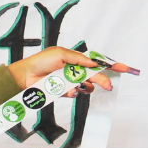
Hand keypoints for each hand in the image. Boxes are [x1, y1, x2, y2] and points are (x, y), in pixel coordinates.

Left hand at [7, 46, 132, 95]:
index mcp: (74, 59)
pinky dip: (73, 92)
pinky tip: (68, 90)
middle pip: (94, 76)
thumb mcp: (60, 54)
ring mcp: (68, 82)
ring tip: (79, 86)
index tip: (122, 68)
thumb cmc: (40, 62)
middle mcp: (73, 71)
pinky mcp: (62, 92)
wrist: (24, 76)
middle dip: (102, 80)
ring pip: (86, 87)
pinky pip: (74, 94)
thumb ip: (78, 58)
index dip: (109, 65)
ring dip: (86, 87)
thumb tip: (92, 63)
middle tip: (108, 85)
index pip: (95, 62)